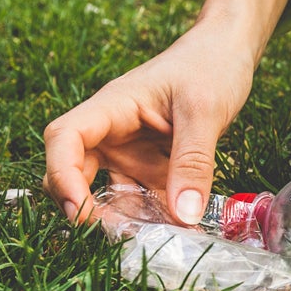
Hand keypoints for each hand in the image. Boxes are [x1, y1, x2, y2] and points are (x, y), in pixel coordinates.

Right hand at [42, 0, 289, 225]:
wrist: (229, 51)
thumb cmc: (211, 65)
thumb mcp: (205, 111)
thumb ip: (193, 162)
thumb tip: (184, 216)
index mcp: (111, 107)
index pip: (64, 140)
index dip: (62, 177)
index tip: (80, 211)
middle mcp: (112, 132)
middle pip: (76, 175)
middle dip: (91, 209)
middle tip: (126, 238)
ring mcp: (129, 150)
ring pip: (112, 194)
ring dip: (130, 219)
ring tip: (165, 239)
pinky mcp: (150, 163)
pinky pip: (143, 196)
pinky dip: (156, 215)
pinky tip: (182, 230)